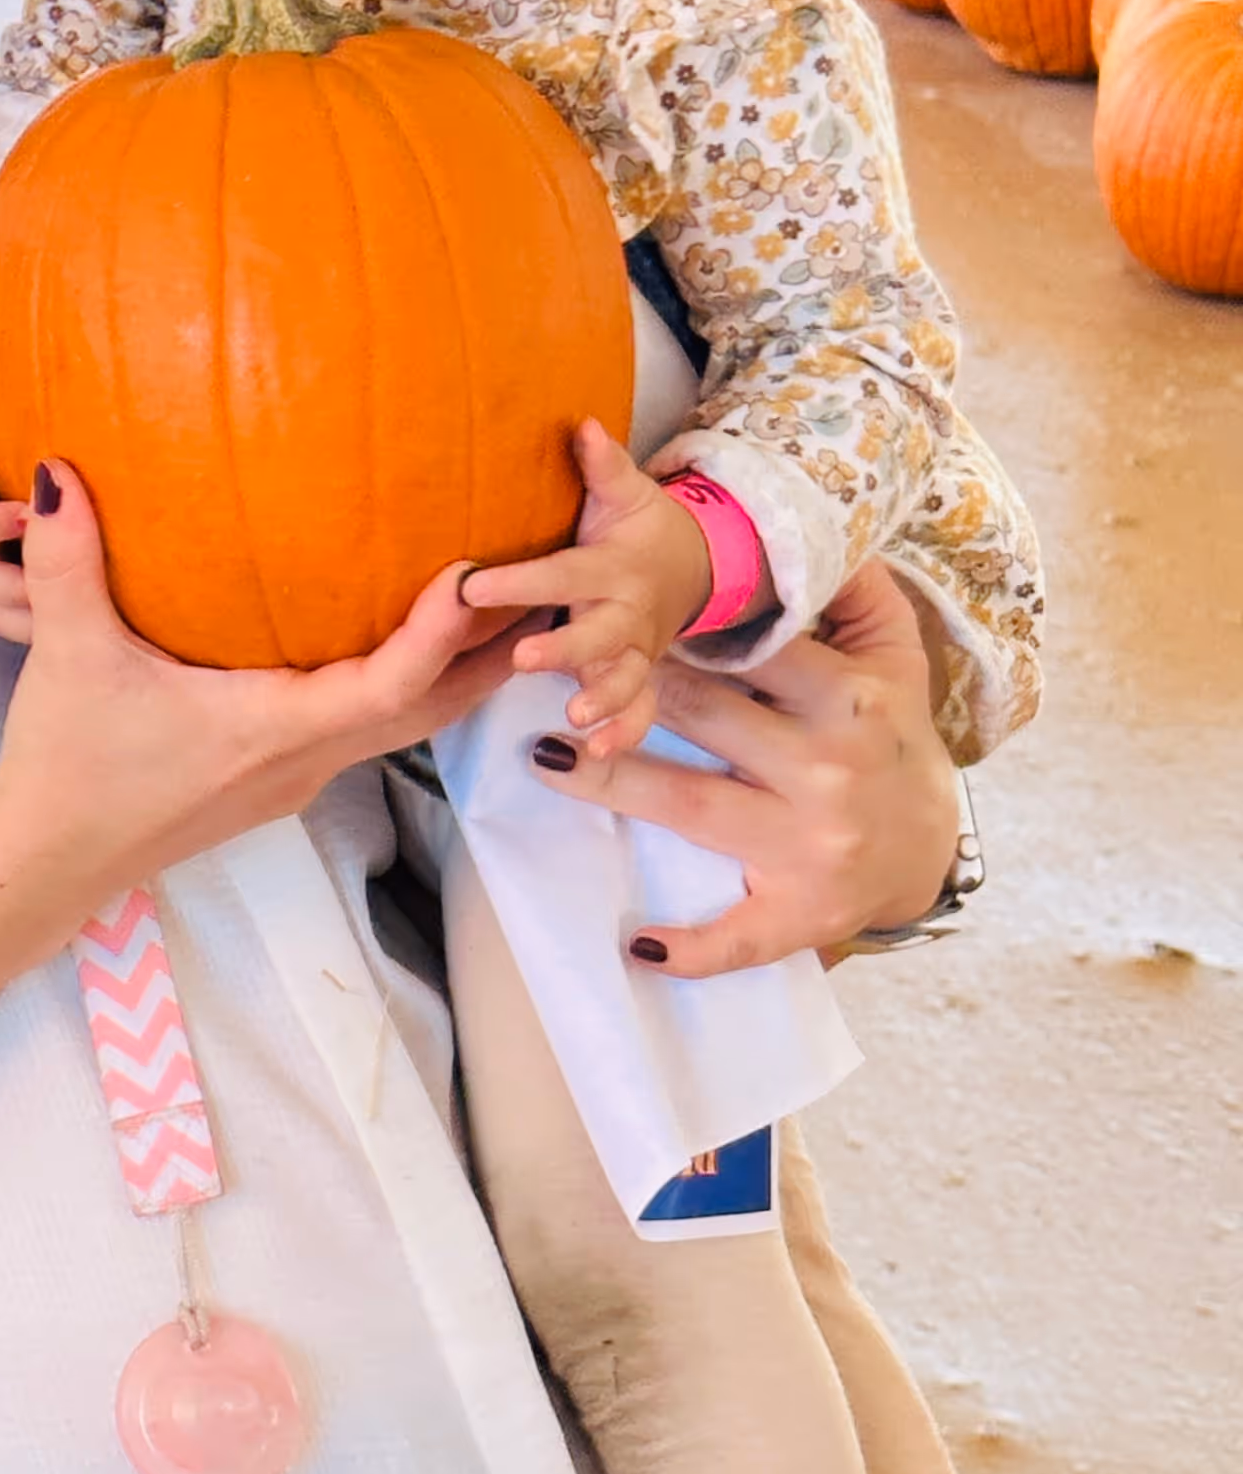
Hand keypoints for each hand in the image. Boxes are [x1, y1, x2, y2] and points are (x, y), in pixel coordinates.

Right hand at [0, 459, 523, 895]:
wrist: (48, 863)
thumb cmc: (67, 771)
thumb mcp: (67, 659)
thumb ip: (67, 563)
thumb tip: (57, 471)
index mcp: (272, 732)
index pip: (388, 686)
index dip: (439, 632)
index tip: (477, 572)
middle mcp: (304, 760)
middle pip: (429, 710)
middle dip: (487, 651)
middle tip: (540, 582)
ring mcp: (296, 776)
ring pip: (407, 723)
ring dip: (456, 670)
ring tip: (499, 606)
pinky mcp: (276, 779)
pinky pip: (367, 726)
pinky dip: (405, 682)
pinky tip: (393, 638)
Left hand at [459, 421, 714, 759]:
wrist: (696, 565)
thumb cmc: (638, 527)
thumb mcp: (625, 493)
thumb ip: (601, 465)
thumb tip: (581, 421)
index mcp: (611, 567)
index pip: (561, 573)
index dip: (518, 580)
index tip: (470, 585)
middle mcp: (626, 613)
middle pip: (597, 634)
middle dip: (564, 648)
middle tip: (523, 658)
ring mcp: (637, 651)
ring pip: (623, 678)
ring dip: (603, 698)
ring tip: (576, 714)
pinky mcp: (641, 676)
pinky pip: (641, 709)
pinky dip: (626, 732)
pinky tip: (599, 754)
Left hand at [529, 557, 960, 978]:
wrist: (932, 853)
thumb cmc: (894, 741)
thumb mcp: (896, 659)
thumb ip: (858, 592)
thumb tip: (819, 525)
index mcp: (851, 702)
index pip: (755, 649)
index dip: (681, 623)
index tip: (613, 600)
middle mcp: (827, 771)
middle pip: (704, 717)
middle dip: (626, 688)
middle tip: (544, 661)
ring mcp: (809, 847)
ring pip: (690, 806)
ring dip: (610, 782)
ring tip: (541, 755)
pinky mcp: (798, 914)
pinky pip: (737, 936)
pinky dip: (690, 947)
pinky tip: (634, 942)